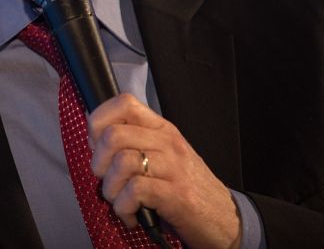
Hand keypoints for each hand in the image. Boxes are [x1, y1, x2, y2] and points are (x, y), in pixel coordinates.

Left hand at [88, 93, 241, 248]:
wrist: (227, 220)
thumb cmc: (188, 189)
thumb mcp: (164, 157)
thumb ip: (136, 144)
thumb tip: (96, 140)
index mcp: (162, 130)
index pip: (124, 103)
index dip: (99, 121)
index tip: (97, 145)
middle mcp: (168, 143)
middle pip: (113, 135)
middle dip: (98, 162)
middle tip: (106, 180)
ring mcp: (174, 168)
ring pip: (121, 162)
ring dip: (110, 189)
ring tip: (119, 201)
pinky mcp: (177, 195)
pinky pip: (135, 191)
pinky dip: (123, 207)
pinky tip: (131, 216)